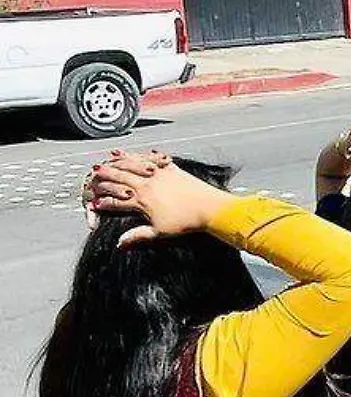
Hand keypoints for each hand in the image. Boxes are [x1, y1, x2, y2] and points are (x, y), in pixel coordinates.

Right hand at [86, 152, 231, 246]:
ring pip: (134, 164)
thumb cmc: (186, 222)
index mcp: (141, 200)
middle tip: (94, 173)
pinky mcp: (172, 169)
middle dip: (105, 175)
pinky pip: (154, 159)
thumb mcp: (160, 232)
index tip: (94, 203)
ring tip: (111, 157)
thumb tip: (120, 243)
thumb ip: (138, 235)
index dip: (103, 202)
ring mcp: (159, 174)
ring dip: (121, 160)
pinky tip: (140, 152)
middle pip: (120, 177)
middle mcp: (147, 184)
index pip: (115, 200)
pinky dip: (144, 155)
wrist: (211, 208)